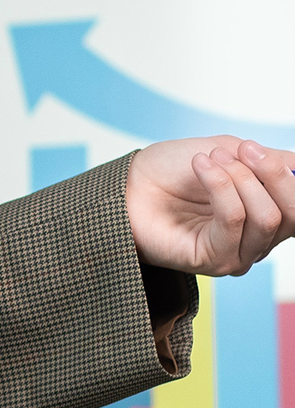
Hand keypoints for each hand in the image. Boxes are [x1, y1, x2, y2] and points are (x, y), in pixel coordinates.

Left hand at [126, 136, 294, 275]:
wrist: (130, 183)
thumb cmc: (174, 169)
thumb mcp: (230, 151)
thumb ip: (269, 160)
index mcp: (266, 213)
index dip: (288, 174)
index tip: (255, 147)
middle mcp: (258, 239)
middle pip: (293, 214)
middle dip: (271, 173)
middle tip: (240, 148)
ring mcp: (239, 253)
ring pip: (267, 217)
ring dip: (237, 177)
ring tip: (208, 158)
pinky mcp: (215, 260)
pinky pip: (234, 221)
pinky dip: (220, 186)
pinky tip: (200, 166)